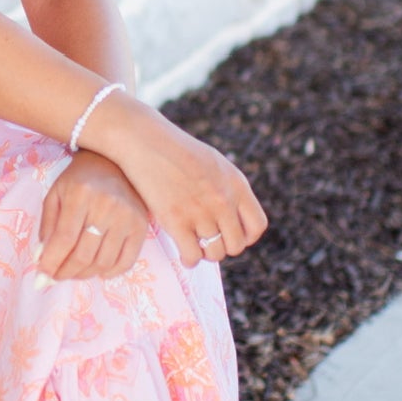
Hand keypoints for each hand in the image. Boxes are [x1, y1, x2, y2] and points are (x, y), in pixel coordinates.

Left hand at [38, 153, 150, 280]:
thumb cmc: (79, 180)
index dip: (51, 262)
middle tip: (56, 277)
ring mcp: (126, 217)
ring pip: (103, 262)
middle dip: (65, 272)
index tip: (42, 276)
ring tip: (74, 272)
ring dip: (85, 275)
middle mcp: (106, 206)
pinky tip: (98, 271)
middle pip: (83, 254)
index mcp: (80, 194)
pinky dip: (110, 273)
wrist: (113, 163)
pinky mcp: (141, 226)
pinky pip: (126, 261)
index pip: (64, 239)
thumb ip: (47, 227)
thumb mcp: (56, 195)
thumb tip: (42, 260)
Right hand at [110, 103, 266, 268]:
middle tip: (209, 242)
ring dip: (205, 253)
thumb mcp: (214, 163)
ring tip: (195, 247)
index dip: (246, 237)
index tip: (231, 236)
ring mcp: (200, 212)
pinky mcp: (176, 220)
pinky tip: (184, 254)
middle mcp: (223, 200)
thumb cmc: (176, 150)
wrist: (145, 141)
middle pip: (236, 245)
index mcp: (236, 184)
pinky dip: (189, 259)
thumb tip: (233, 214)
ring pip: (214, 253)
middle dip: (223, 246)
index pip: (256, 226)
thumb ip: (228, 188)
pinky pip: (192, 255)